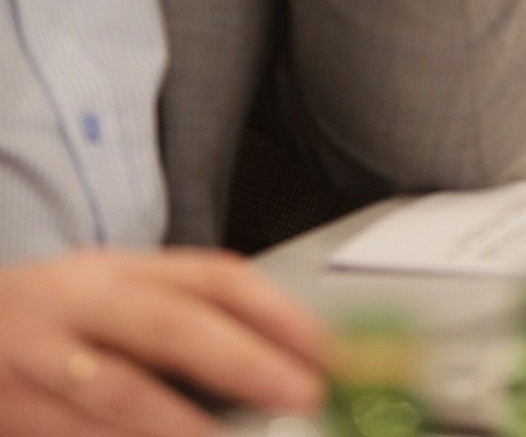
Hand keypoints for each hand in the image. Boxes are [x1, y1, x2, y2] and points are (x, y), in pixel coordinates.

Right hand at [0, 249, 327, 436]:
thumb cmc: (39, 327)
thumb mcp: (99, 301)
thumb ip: (170, 321)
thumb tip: (274, 362)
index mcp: (114, 271)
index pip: (210, 276)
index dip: (273, 311)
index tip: (325, 350)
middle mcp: (77, 306)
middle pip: (169, 326)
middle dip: (240, 361)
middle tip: (299, 394)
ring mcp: (34, 364)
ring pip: (116, 395)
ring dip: (179, 427)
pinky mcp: (8, 416)